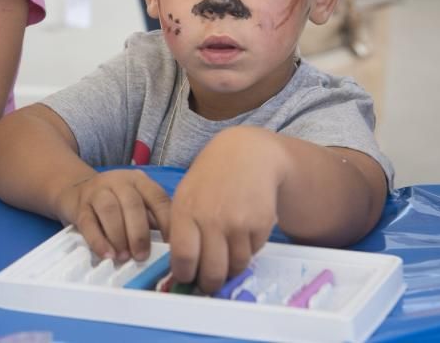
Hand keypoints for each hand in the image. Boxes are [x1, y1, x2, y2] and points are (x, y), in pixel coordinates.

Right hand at [55, 170, 170, 261]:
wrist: (76, 189)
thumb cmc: (116, 202)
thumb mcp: (137, 203)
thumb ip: (151, 219)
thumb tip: (171, 247)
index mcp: (140, 181)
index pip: (157, 198)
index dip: (167, 223)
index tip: (171, 246)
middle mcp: (119, 181)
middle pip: (132, 204)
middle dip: (139, 233)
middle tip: (142, 256)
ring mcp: (97, 191)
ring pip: (110, 210)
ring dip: (119, 236)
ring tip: (124, 257)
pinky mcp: (80, 206)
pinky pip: (88, 223)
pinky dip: (98, 241)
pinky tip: (107, 255)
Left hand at [168, 127, 283, 293]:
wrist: (247, 155)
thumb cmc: (211, 177)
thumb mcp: (185, 195)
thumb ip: (180, 227)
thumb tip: (179, 264)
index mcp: (186, 211)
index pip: (183, 258)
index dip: (184, 275)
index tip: (186, 278)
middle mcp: (211, 219)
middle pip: (211, 271)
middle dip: (209, 283)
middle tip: (208, 282)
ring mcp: (238, 223)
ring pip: (234, 267)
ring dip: (230, 268)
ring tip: (225, 256)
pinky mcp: (260, 225)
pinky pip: (252, 253)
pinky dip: (247, 251)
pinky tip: (242, 235)